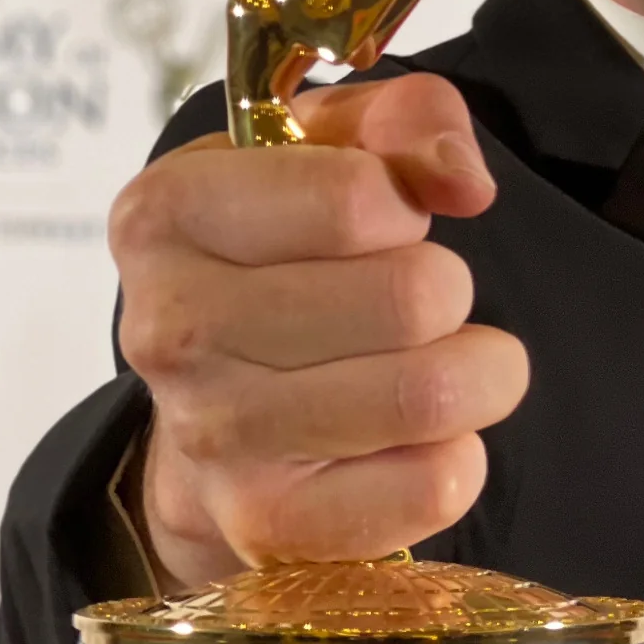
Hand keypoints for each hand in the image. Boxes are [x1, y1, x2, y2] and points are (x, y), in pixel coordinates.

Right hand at [108, 74, 528, 591]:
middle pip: (413, 297)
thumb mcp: (331, 146)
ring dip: (475, 372)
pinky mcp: (269, 526)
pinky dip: (457, 457)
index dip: (404, 203)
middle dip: (447, 289)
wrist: (215, 404)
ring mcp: (215, 437)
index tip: (382, 220)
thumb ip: (410, 117)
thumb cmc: (283, 253)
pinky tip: (415, 438)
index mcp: (168, 212)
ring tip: (435, 362)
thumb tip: (463, 180)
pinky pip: (432, 487)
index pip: (359, 199)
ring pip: (433, 392)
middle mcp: (172, 328)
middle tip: (415, 301)